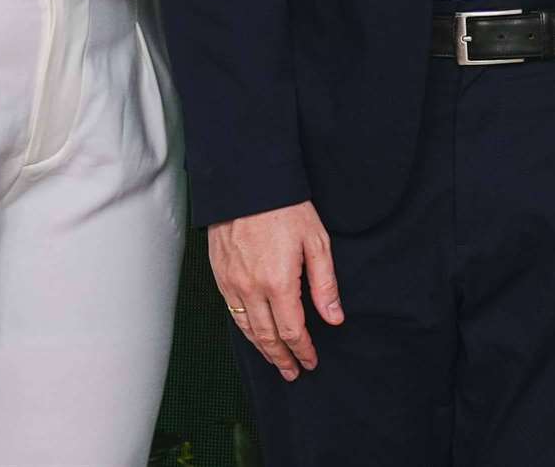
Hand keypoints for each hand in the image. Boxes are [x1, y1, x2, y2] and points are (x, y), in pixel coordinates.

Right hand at [208, 200, 343, 379]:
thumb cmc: (284, 207)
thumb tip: (334, 318)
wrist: (245, 183)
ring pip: (246, 329)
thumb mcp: (316, 242)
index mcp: (278, 282)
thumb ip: (325, 284)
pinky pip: (231, 312)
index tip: (310, 362)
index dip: (302, 351)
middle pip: (267, 337)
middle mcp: (251, 288)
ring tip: (275, 362)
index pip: (292, 331)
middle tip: (292, 372)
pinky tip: (254, 334)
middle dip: (282, 358)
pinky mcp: (219, 275)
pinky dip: (244, 330)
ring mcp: (231, 283)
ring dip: (262, 349)